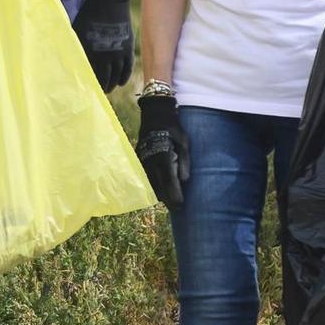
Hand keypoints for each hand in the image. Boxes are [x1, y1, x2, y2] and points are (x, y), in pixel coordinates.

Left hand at [73, 0, 134, 90]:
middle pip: (104, 77)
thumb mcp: (77, 29)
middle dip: (101, 86)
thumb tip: (66, 55)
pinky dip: (124, 76)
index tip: (85, 89)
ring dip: (112, 84)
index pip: (90, 73)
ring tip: (108, 89)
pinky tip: (120, 82)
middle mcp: (105, 55)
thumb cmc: (89, 14)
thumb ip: (74, 44)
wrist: (109, 1)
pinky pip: (127, 67)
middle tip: (99, 93)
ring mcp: (118, 52)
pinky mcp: (128, 47)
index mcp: (90, 51)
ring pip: (116, 75)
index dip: (88, 82)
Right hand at [135, 93, 189, 211]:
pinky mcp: (140, 160)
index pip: (169, 182)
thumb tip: (184, 180)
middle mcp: (151, 161)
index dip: (175, 196)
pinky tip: (161, 190)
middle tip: (178, 208)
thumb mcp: (184, 142)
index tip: (181, 206)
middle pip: (159, 187)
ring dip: (161, 194)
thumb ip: (185, 161)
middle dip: (169, 199)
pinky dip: (153, 186)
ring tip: (171, 201)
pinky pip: (146, 178)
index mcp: (163, 156)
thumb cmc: (173, 129)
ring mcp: (143, 161)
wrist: (154, 115)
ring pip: (151, 184)